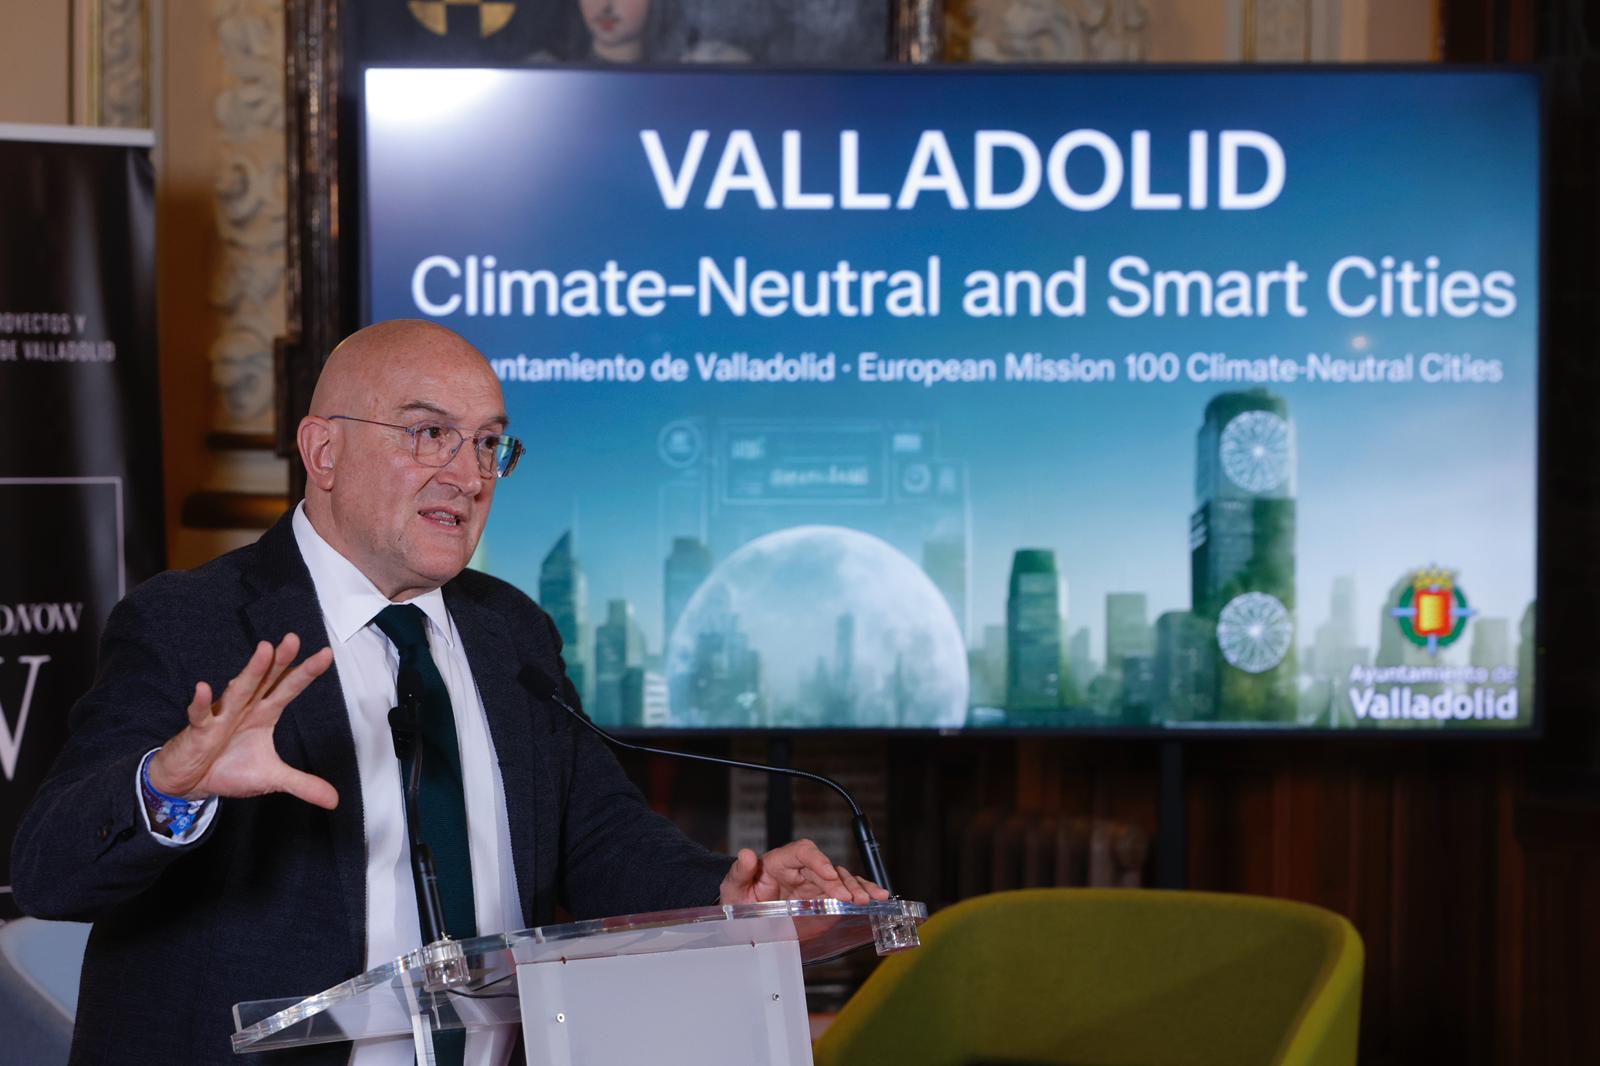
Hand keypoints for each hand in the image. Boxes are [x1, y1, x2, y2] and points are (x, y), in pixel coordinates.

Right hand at [146, 634, 337, 808]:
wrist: (190, 782)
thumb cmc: (229, 768)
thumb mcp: (271, 779)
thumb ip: (303, 784)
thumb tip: (334, 800)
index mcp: (264, 714)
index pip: (288, 689)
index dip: (306, 673)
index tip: (326, 654)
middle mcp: (245, 708)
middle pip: (266, 681)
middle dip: (280, 661)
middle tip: (294, 639)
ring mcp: (221, 716)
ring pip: (238, 690)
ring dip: (251, 672)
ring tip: (265, 650)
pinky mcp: (199, 731)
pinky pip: (199, 715)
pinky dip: (200, 703)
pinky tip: (202, 688)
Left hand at [718, 838, 890, 905]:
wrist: (744, 921)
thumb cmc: (739, 901)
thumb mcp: (733, 889)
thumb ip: (740, 872)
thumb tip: (746, 854)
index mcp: (779, 862)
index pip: (803, 852)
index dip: (818, 860)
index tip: (827, 874)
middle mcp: (800, 870)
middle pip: (826, 867)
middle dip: (841, 882)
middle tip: (850, 898)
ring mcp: (814, 885)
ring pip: (840, 878)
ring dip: (856, 887)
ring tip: (869, 899)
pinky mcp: (824, 899)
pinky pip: (846, 892)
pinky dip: (862, 892)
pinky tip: (877, 897)